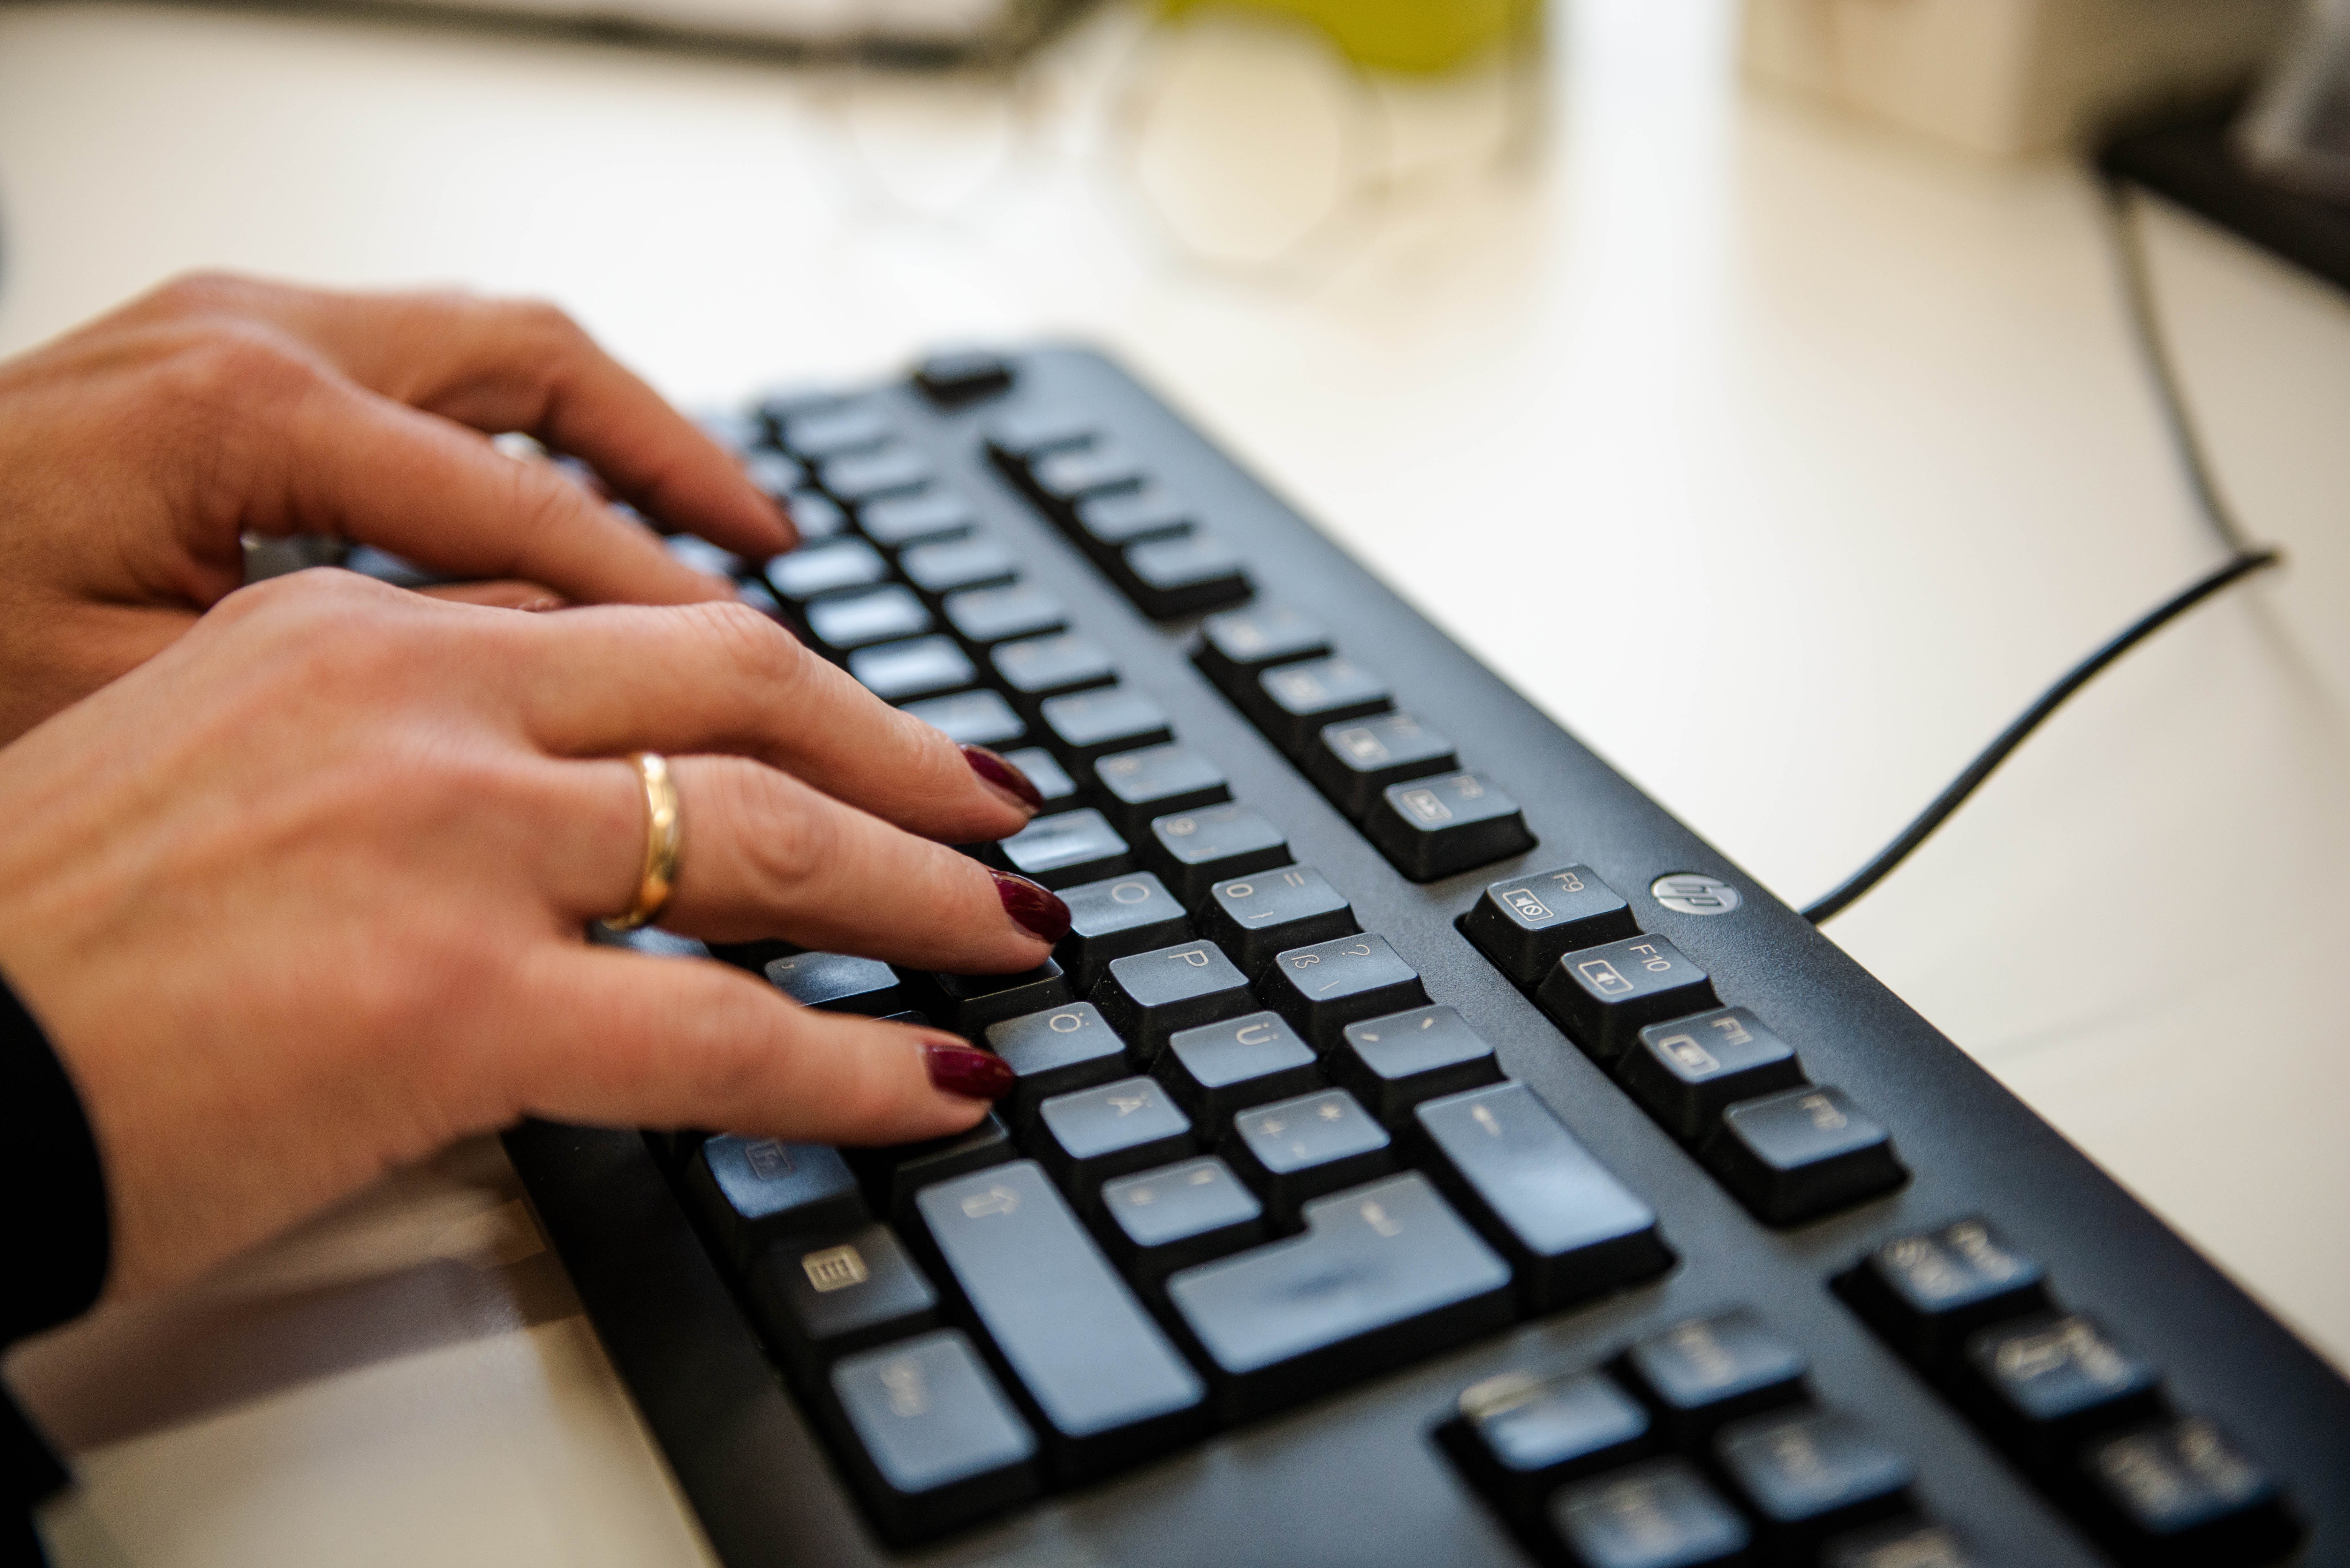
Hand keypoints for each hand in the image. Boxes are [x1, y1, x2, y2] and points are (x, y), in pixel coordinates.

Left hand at [0, 271, 795, 743]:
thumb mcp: (163, 692)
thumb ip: (370, 664)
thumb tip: (558, 657)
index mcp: (245, 412)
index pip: (516, 504)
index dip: (649, 597)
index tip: (748, 666)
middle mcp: (254, 335)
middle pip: (534, 365)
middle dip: (673, 460)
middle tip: (777, 550)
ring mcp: (237, 325)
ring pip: (490, 350)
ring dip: (614, 432)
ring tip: (713, 523)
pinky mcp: (219, 349)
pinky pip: (421, 371)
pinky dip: (519, 432)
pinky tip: (563, 504)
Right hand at [0, 571, 1064, 1297]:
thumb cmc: (52, 937)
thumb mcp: (228, 763)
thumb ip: (403, 741)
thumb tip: (565, 773)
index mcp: (353, 633)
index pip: (635, 632)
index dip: (787, 687)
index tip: (867, 733)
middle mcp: (418, 706)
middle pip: (741, 694)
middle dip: (898, 757)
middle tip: (995, 810)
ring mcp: (446, 847)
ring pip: (763, 838)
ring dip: (917, 890)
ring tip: (1013, 933)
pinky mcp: (456, 1006)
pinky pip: (723, 1031)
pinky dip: (852, 1064)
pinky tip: (936, 1084)